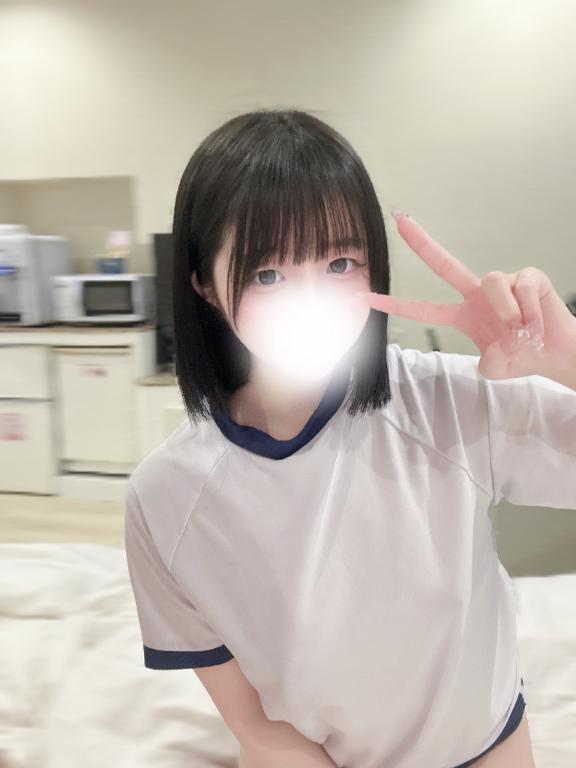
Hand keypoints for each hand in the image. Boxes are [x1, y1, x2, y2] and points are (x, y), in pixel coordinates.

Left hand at [354, 210, 575, 380]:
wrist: (555, 353)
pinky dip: (529, 309)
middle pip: (444, 263)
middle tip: (399, 219)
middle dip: (420, 241)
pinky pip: (519, 285)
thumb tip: (486, 357)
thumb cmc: (523, 356)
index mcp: (463, 315)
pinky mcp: (527, 275)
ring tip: (522, 327)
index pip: (423, 309)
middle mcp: (477, 294)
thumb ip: (485, 364)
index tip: (367, 298)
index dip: (395, 304)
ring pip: (490, 281)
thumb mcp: (495, 368)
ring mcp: (502, 282)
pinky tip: (536, 318)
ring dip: (507, 311)